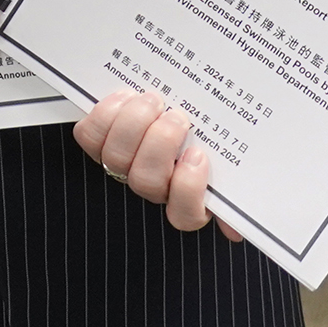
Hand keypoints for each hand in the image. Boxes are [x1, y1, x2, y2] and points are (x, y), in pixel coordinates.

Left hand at [74, 91, 242, 241]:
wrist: (165, 104)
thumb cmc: (203, 133)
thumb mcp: (227, 163)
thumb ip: (236, 190)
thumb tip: (237, 228)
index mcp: (188, 197)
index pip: (185, 214)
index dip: (188, 188)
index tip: (198, 155)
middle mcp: (153, 185)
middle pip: (147, 181)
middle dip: (160, 145)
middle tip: (176, 116)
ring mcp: (123, 165)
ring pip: (117, 159)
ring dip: (133, 125)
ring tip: (152, 101)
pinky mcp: (98, 141)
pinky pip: (91, 136)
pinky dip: (105, 115)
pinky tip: (126, 98)